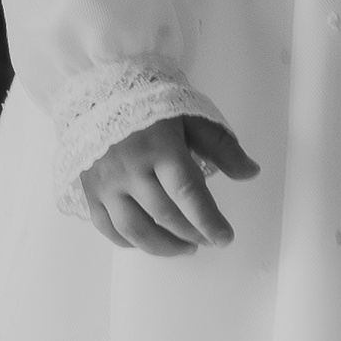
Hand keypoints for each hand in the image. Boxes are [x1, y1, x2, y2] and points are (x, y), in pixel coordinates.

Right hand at [78, 114, 260, 256]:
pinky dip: (130, 243)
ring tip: (185, 247)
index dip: (209, 221)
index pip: (188, 193)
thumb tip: (251, 172)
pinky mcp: (89, 191)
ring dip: (164, 247)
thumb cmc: (149, 104)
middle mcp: (130, 168)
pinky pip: (108, 228)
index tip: (225, 237)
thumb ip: (221, 146)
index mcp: (159, 147)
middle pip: (165, 215)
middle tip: (210, 240)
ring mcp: (106, 183)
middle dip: (192, 234)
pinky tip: (150, 241)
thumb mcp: (191, 116)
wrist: (98, 93)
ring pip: (136, 230)